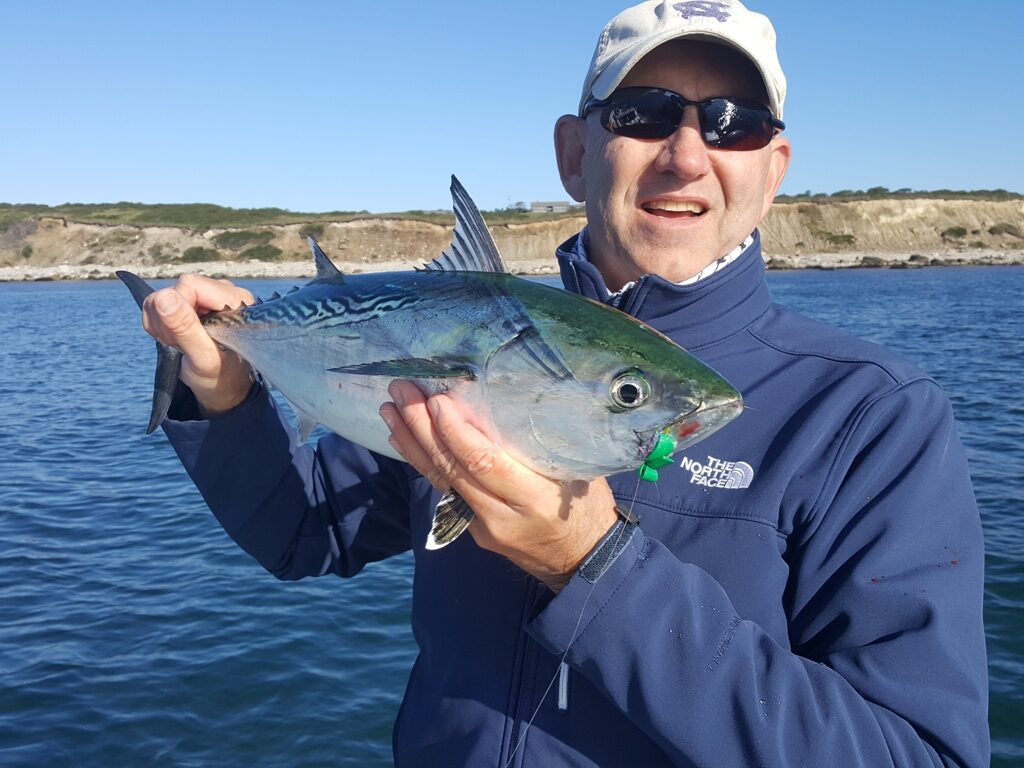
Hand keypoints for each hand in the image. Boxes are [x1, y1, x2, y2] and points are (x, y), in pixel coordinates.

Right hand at [141, 274, 254, 417]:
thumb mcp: (203, 358)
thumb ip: (186, 328)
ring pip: (164, 296)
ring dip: (163, 324)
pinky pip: (160, 303)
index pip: (189, 285)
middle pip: (176, 289)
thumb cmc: (220, 376)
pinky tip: (176, 340)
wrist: (221, 388)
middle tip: (180, 344)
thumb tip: (164, 297)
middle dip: (169, 319)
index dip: (176, 309)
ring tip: (181, 344)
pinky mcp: (192, 303)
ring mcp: (207, 296)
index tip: (180, 337)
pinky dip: (160, 325)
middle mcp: (223, 292)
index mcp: (236, 301)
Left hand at [379, 380, 617, 590]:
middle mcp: (502, 516)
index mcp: (535, 499)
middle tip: (401, 392)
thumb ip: (542, 444)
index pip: (485, 463)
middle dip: (422, 427)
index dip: (456, 432)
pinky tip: (403, 438)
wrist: (584, 561)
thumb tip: (503, 400)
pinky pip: (442, 490)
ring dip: (412, 441)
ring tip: (390, 409)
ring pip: (440, 480)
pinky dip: (421, 461)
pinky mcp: (470, 529)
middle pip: (453, 469)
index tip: (438, 400)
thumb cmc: (588, 508)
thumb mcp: (578, 472)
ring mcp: (482, 527)